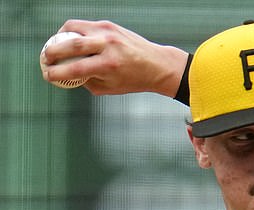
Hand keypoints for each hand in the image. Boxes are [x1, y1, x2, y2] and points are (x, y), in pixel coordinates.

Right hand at [40, 19, 188, 96]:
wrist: (156, 64)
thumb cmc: (133, 79)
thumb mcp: (110, 88)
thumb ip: (87, 81)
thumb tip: (66, 75)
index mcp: (109, 65)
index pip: (75, 69)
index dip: (57, 73)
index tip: (47, 75)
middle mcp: (108, 46)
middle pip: (71, 44)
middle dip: (52, 51)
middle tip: (45, 58)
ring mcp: (108, 32)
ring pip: (74, 28)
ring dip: (59, 37)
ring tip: (55, 46)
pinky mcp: (109, 25)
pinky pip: (84, 25)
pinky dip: (74, 32)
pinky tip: (70, 39)